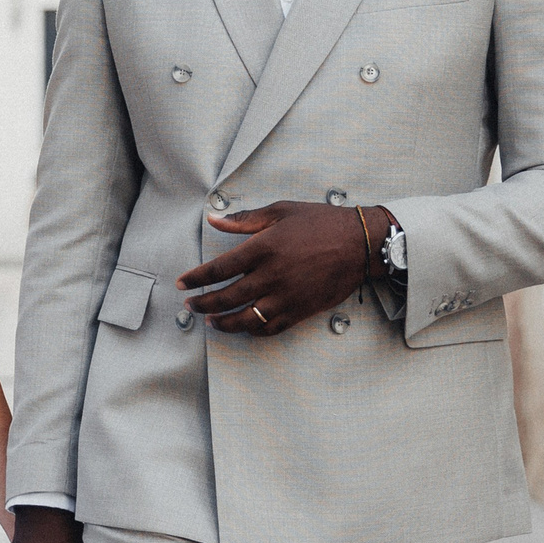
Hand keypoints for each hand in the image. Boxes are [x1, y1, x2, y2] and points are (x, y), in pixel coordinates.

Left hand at [177, 201, 394, 334]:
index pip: (219, 268)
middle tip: (191, 305)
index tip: (183, 283)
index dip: (196, 278)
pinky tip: (245, 327)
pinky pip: (271, 328)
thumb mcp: (281, 211)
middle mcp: (272, 275)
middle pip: (227, 297)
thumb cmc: (321, 222)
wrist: (360, 243)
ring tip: (211, 321)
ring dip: (224, 322)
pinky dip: (254, 331)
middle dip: (204, 303)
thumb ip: (245, 220)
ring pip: (246, 318)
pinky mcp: (301, 310)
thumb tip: (214, 220)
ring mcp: (287, 296)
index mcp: (264, 248)